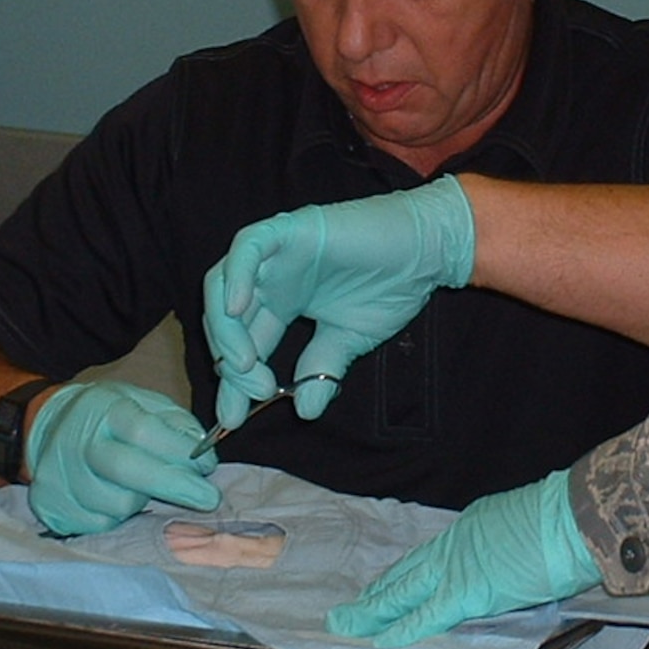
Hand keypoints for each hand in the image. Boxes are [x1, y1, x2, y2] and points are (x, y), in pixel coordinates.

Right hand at [23, 381, 220, 535]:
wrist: (51, 428)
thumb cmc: (110, 418)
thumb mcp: (144, 403)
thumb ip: (176, 424)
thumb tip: (202, 456)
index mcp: (104, 411)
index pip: (144, 432)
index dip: (180, 452)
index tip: (208, 467)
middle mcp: (78, 442)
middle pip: (128, 470)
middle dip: (175, 487)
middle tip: (209, 499)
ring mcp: (60, 476)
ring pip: (116, 504)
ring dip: (144, 503)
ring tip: (144, 488)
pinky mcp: (51, 505)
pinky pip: (99, 524)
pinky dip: (118, 517)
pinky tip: (117, 498)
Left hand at [202, 177, 474, 431]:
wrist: (425, 252)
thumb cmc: (390, 288)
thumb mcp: (349, 340)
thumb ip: (322, 369)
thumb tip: (306, 412)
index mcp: (281, 304)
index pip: (244, 345)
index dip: (233, 384)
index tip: (233, 419)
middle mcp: (270, 280)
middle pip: (225, 322)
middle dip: (231, 364)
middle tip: (255, 393)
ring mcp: (275, 254)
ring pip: (223, 286)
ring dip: (226, 328)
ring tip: (244, 364)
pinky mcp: (288, 229)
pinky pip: (248, 248)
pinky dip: (236, 276)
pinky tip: (238, 310)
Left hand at [326, 469, 601, 647]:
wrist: (573, 518)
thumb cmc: (563, 522)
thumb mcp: (523, 526)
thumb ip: (505, 547)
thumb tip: (505, 564)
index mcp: (470, 527)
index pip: (426, 557)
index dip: (402, 575)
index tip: (383, 586)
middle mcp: (454, 544)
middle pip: (404, 572)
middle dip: (375, 593)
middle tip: (347, 609)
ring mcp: (457, 567)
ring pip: (403, 591)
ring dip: (372, 610)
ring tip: (345, 624)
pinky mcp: (467, 592)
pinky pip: (426, 614)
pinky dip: (401, 628)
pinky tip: (377, 638)